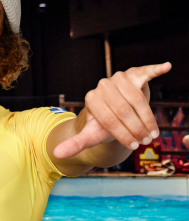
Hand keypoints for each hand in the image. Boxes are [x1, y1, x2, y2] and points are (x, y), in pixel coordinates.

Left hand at [54, 63, 171, 158]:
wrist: (116, 110)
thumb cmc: (105, 124)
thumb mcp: (91, 134)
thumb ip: (75, 144)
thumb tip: (55, 154)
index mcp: (92, 99)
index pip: (109, 120)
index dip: (123, 134)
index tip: (133, 145)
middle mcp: (103, 86)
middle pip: (123, 110)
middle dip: (136, 128)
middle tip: (146, 140)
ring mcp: (118, 79)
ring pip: (137, 99)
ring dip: (147, 117)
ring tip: (153, 132)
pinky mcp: (134, 74)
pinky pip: (145, 71)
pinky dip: (155, 69)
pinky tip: (166, 66)